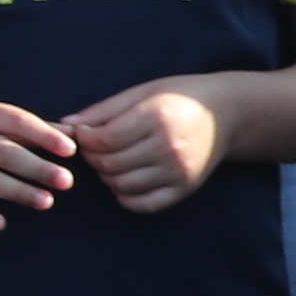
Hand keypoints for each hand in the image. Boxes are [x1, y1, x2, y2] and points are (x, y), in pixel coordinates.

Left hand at [60, 81, 224, 213]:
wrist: (230, 112)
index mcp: (157, 117)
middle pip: (108, 164)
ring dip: (106, 176)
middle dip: (92, 157)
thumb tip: (65, 126)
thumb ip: (104, 109)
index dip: (84, 138)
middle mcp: (168, 146)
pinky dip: (125, 196)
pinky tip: (125, 180)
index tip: (85, 132)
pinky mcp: (185, 187)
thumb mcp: (144, 91)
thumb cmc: (182, 97)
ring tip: (112, 161)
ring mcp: (178, 170)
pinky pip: (143, 204)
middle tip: (96, 148)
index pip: (102, 139)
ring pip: (121, 185)